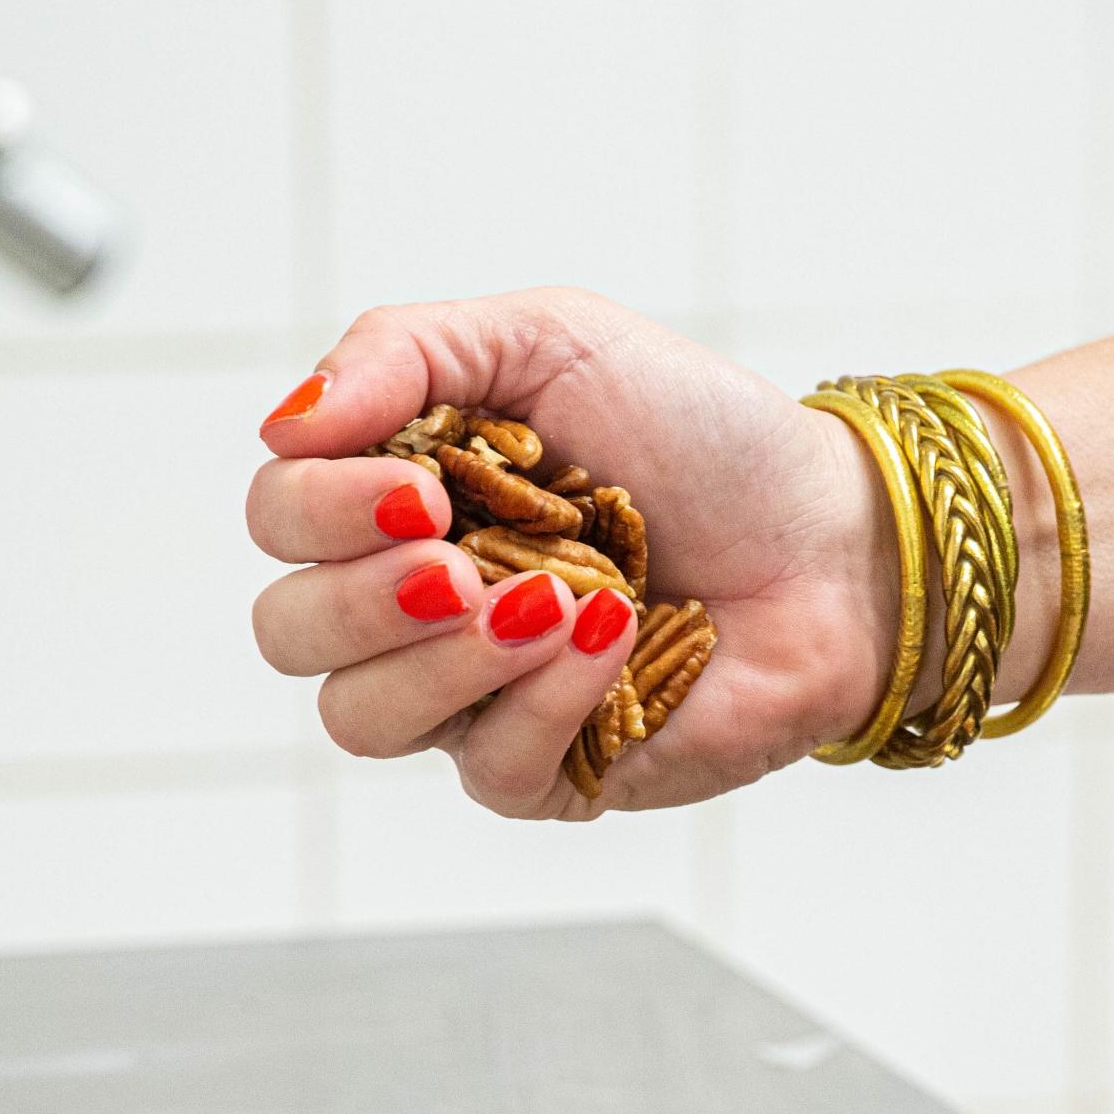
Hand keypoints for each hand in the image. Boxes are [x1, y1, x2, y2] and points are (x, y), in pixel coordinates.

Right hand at [246, 290, 893, 815]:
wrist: (834, 536)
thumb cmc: (699, 436)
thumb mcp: (551, 340)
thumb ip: (404, 352)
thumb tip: (280, 421)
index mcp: (399, 498)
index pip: (280, 522)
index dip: (319, 511)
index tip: (419, 484)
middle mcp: (417, 605)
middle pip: (289, 634)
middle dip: (362, 596)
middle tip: (458, 555)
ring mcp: (476, 698)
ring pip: (362, 717)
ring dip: (446, 656)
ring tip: (554, 599)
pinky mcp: (550, 772)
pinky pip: (489, 767)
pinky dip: (546, 697)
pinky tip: (615, 639)